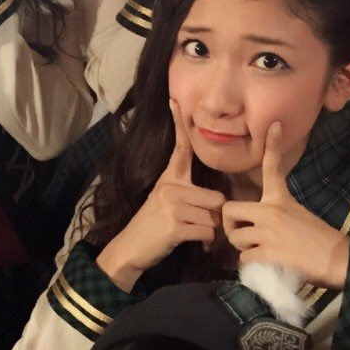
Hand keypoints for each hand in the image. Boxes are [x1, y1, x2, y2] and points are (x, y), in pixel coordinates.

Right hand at [96, 100, 225, 290]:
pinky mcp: (175, 225)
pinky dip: (206, 243)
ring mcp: (173, 206)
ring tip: (194, 235)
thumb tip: (218, 200)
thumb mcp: (164, 201)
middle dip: (214, 216)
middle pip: (217, 198)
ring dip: (210, 232)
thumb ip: (186, 193)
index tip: (175, 101)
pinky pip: (208, 233)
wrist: (131, 248)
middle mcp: (171, 188)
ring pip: (214, 218)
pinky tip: (195, 245)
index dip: (178, 125)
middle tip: (199, 225)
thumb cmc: (153, 226)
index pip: (179, 148)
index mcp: (169, 179)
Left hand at [221, 122, 348, 288]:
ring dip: (243, 248)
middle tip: (242, 234)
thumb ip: (275, 213)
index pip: (272, 167)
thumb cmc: (320, 239)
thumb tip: (254, 222)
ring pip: (235, 238)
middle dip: (230, 225)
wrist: (339, 259)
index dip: (271, 145)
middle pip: (229, 210)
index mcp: (280, 198)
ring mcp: (268, 231)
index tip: (274, 125)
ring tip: (261, 252)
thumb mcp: (298, 214)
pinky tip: (266, 263)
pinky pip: (243, 258)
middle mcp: (271, 211)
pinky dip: (251, 264)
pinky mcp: (268, 252)